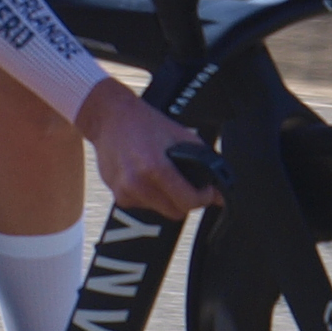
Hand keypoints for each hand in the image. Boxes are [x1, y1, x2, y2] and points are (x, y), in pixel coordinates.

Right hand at [79, 78, 222, 217]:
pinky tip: (147, 176)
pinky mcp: (116, 196)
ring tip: (165, 175)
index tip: (207, 192)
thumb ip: (205, 162)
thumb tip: (220, 191)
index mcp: (154, 168)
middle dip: (186, 201)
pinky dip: (151, 196)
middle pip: (175, 212)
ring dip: (168, 199)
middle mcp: (136, 184)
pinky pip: (145, 205)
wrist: (110, 118)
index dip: (203, 198)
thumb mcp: (181, 135)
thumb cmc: (146, 124)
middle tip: (189, 185)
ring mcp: (124, 192)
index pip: (188, 201)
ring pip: (160, 210)